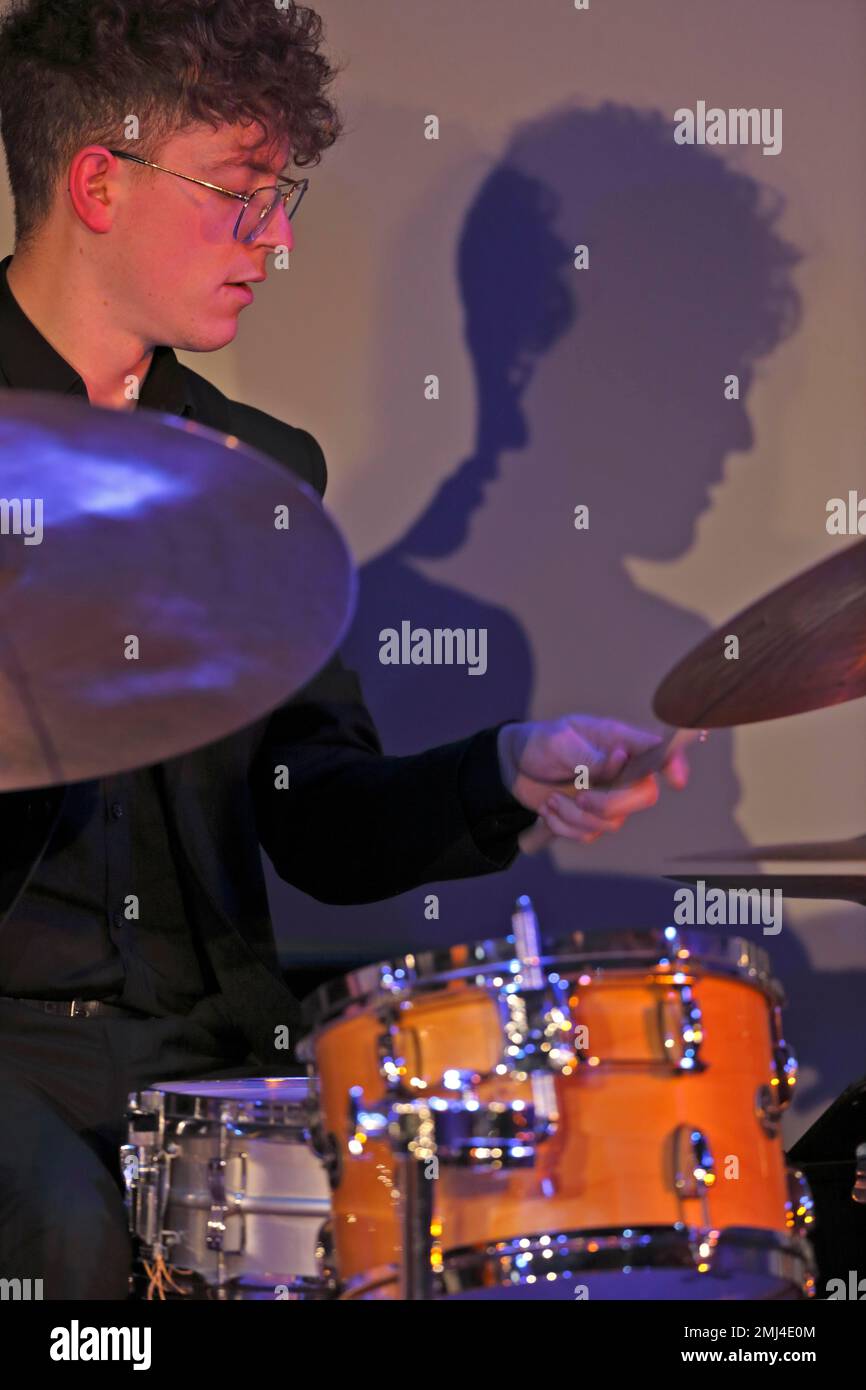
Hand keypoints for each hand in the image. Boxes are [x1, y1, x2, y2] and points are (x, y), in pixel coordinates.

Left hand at [498, 715, 690, 846]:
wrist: (516, 766)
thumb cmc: (541, 743)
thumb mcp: (559, 741)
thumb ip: (589, 754)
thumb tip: (619, 760)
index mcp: (621, 743)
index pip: (659, 752)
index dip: (675, 764)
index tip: (677, 780)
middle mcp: (623, 772)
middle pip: (644, 797)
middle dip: (610, 804)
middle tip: (579, 797)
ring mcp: (610, 797)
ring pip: (613, 822)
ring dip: (575, 816)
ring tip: (550, 800)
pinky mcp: (593, 818)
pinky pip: (589, 835)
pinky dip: (564, 826)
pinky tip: (548, 810)